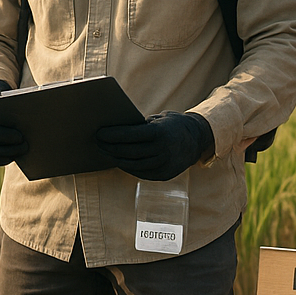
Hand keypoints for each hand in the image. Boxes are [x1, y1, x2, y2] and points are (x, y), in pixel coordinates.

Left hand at [95, 111, 213, 180]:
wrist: (197, 140)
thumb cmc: (171, 125)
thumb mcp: (159, 119)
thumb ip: (140, 125)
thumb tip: (114, 128)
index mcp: (161, 133)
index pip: (131, 135)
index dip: (113, 135)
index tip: (99, 133)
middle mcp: (163, 150)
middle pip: (129, 152)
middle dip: (110, 147)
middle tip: (97, 142)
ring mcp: (164, 165)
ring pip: (133, 165)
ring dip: (116, 159)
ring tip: (104, 152)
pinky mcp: (164, 175)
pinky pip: (140, 172)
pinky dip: (127, 167)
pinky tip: (118, 160)